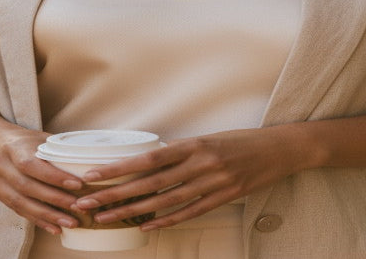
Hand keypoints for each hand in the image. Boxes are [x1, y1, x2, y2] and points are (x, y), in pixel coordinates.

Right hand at [0, 127, 83, 235]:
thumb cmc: (21, 139)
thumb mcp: (37, 137)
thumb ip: (56, 151)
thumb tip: (86, 162)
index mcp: (13, 147)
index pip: (32, 165)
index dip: (54, 177)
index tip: (78, 185)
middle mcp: (0, 165)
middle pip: (27, 188)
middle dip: (55, 200)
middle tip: (78, 208)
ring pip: (21, 203)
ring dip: (48, 216)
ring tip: (70, 223)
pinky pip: (18, 211)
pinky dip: (38, 220)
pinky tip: (54, 228)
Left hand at [71, 127, 302, 229]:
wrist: (279, 148)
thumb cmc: (240, 141)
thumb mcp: (208, 139)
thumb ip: (182, 151)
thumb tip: (150, 162)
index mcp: (193, 144)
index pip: (147, 158)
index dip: (118, 168)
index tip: (93, 175)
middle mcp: (200, 163)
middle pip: (150, 183)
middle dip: (115, 194)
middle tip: (87, 203)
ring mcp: (213, 183)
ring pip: (165, 201)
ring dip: (133, 212)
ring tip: (107, 219)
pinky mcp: (224, 198)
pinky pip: (190, 213)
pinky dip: (166, 221)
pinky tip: (146, 227)